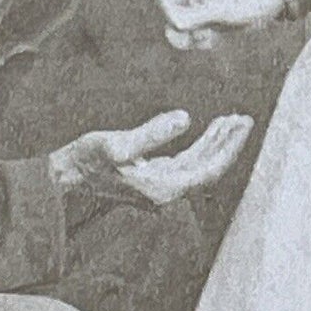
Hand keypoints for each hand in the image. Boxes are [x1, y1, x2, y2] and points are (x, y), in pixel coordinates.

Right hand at [49, 109, 253, 209]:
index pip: (208, 170)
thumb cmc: (87, 161)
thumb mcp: (117, 144)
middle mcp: (166, 192)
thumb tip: (186, 118)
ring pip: (198, 165)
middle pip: (208, 169)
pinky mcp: (153, 178)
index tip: (242, 124)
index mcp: (163, 188)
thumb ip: (152, 133)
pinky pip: (186, 162)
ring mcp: (160, 187)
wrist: (65, 178)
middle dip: (228, 144)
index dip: (228, 148)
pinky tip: (208, 131)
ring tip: (232, 120)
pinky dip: (200, 146)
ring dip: (215, 143)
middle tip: (244, 119)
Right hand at [158, 0, 283, 50]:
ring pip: (177, 30)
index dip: (171, 14)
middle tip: (201, 33)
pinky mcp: (202, 23)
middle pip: (169, 18)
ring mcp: (196, 10)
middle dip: (182, 30)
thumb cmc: (246, 4)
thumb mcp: (222, 11)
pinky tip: (213, 41)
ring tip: (207, 39)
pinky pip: (189, 37)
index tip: (188, 23)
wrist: (264, 9)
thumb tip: (176, 27)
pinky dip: (197, 42)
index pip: (164, 0)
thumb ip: (197, 17)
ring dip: (189, 39)